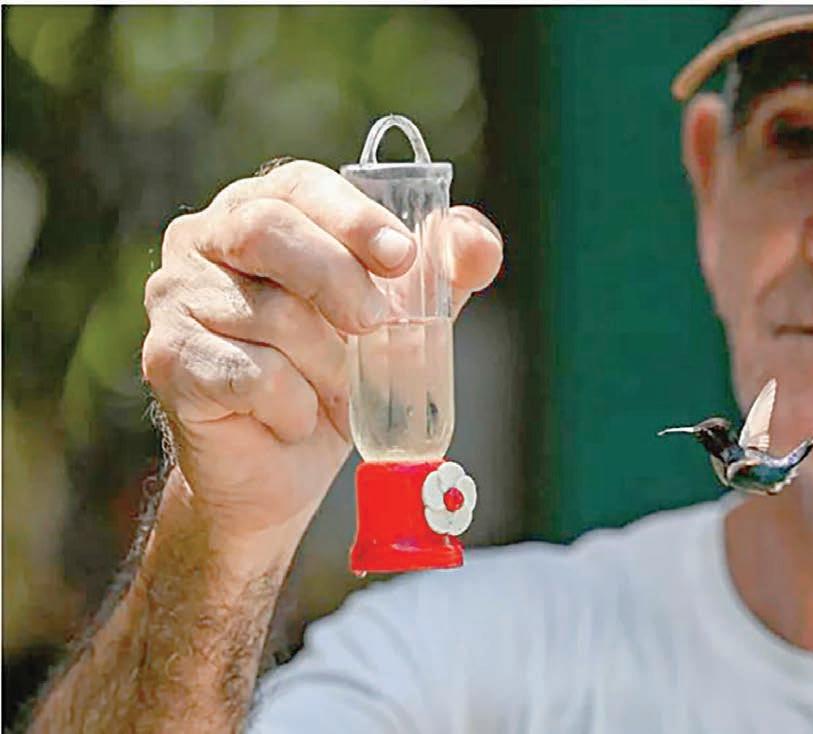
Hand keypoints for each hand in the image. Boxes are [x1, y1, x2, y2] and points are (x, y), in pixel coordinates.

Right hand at [142, 160, 502, 539]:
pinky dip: (293, 405)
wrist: (282, 468)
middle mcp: (205, 240)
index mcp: (261, 210)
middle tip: (375, 325)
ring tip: (333, 390)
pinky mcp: (166, 358)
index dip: (354, 217)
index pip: (300, 185)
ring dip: (325, 364)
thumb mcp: (402, 320)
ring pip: (268, 313)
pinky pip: (248, 373)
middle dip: (337, 279)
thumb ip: (443, 276)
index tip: (403, 258)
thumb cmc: (337, 376)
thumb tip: (477, 243)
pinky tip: (294, 418)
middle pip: (267, 231)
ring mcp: (175, 296)